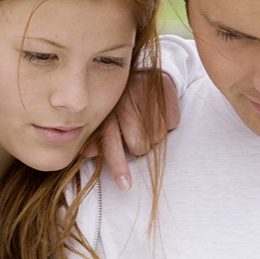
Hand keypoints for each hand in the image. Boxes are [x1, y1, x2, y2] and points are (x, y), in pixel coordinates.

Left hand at [83, 68, 180, 190]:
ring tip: (148, 120)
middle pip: (139, 145)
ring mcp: (146, 94)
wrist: (144, 72)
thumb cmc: (123, 102)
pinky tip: (160, 112)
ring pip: (157, 137)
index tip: (125, 186)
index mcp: (108, 111)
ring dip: (155, 135)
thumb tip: (87, 153)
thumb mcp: (106, 117)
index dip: (118, 166)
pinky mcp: (166, 89)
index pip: (112, 143)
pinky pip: (172, 122)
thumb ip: (99, 137)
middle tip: (139, 134)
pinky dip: (168, 122)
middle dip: (140, 146)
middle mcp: (125, 102)